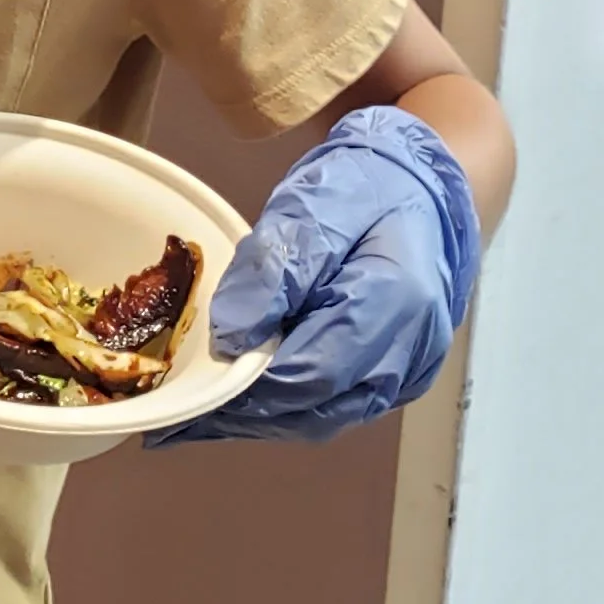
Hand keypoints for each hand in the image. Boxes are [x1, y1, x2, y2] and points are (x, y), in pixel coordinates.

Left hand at [147, 107, 481, 444]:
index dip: (248, 386)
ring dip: (264, 417)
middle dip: (245, 413)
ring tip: (201, 414)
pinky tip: (247, 396)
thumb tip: (230, 335)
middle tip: (181, 413)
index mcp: (393, 303)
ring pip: (325, 415)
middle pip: (316, 407)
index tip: (193, 387)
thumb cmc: (364, 187)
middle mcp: (409, 352)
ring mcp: (408, 370)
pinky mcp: (396, 375)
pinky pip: (338, 405)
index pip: (311, 371)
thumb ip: (273, 270)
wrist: (421, 185)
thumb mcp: (311, 205)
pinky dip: (289, 406)